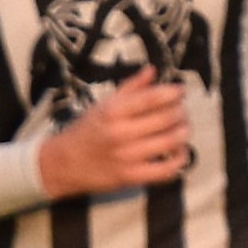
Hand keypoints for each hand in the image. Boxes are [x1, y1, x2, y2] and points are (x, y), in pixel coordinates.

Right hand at [31, 77, 193, 196]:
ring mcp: (127, 157)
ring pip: (171, 142)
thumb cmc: (87, 130)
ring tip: (183, 129)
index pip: (152, 98)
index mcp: (113, 111)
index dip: (173, 92)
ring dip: (184, 132)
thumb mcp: (104, 104)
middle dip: (181, 112)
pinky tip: (179, 152)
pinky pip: (167, 169)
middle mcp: (121, 133)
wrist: (63, 163)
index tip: (180, 91)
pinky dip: (180, 159)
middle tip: (183, 111)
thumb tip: (153, 69)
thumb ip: (131, 87)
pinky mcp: (132, 177)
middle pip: (167, 118)